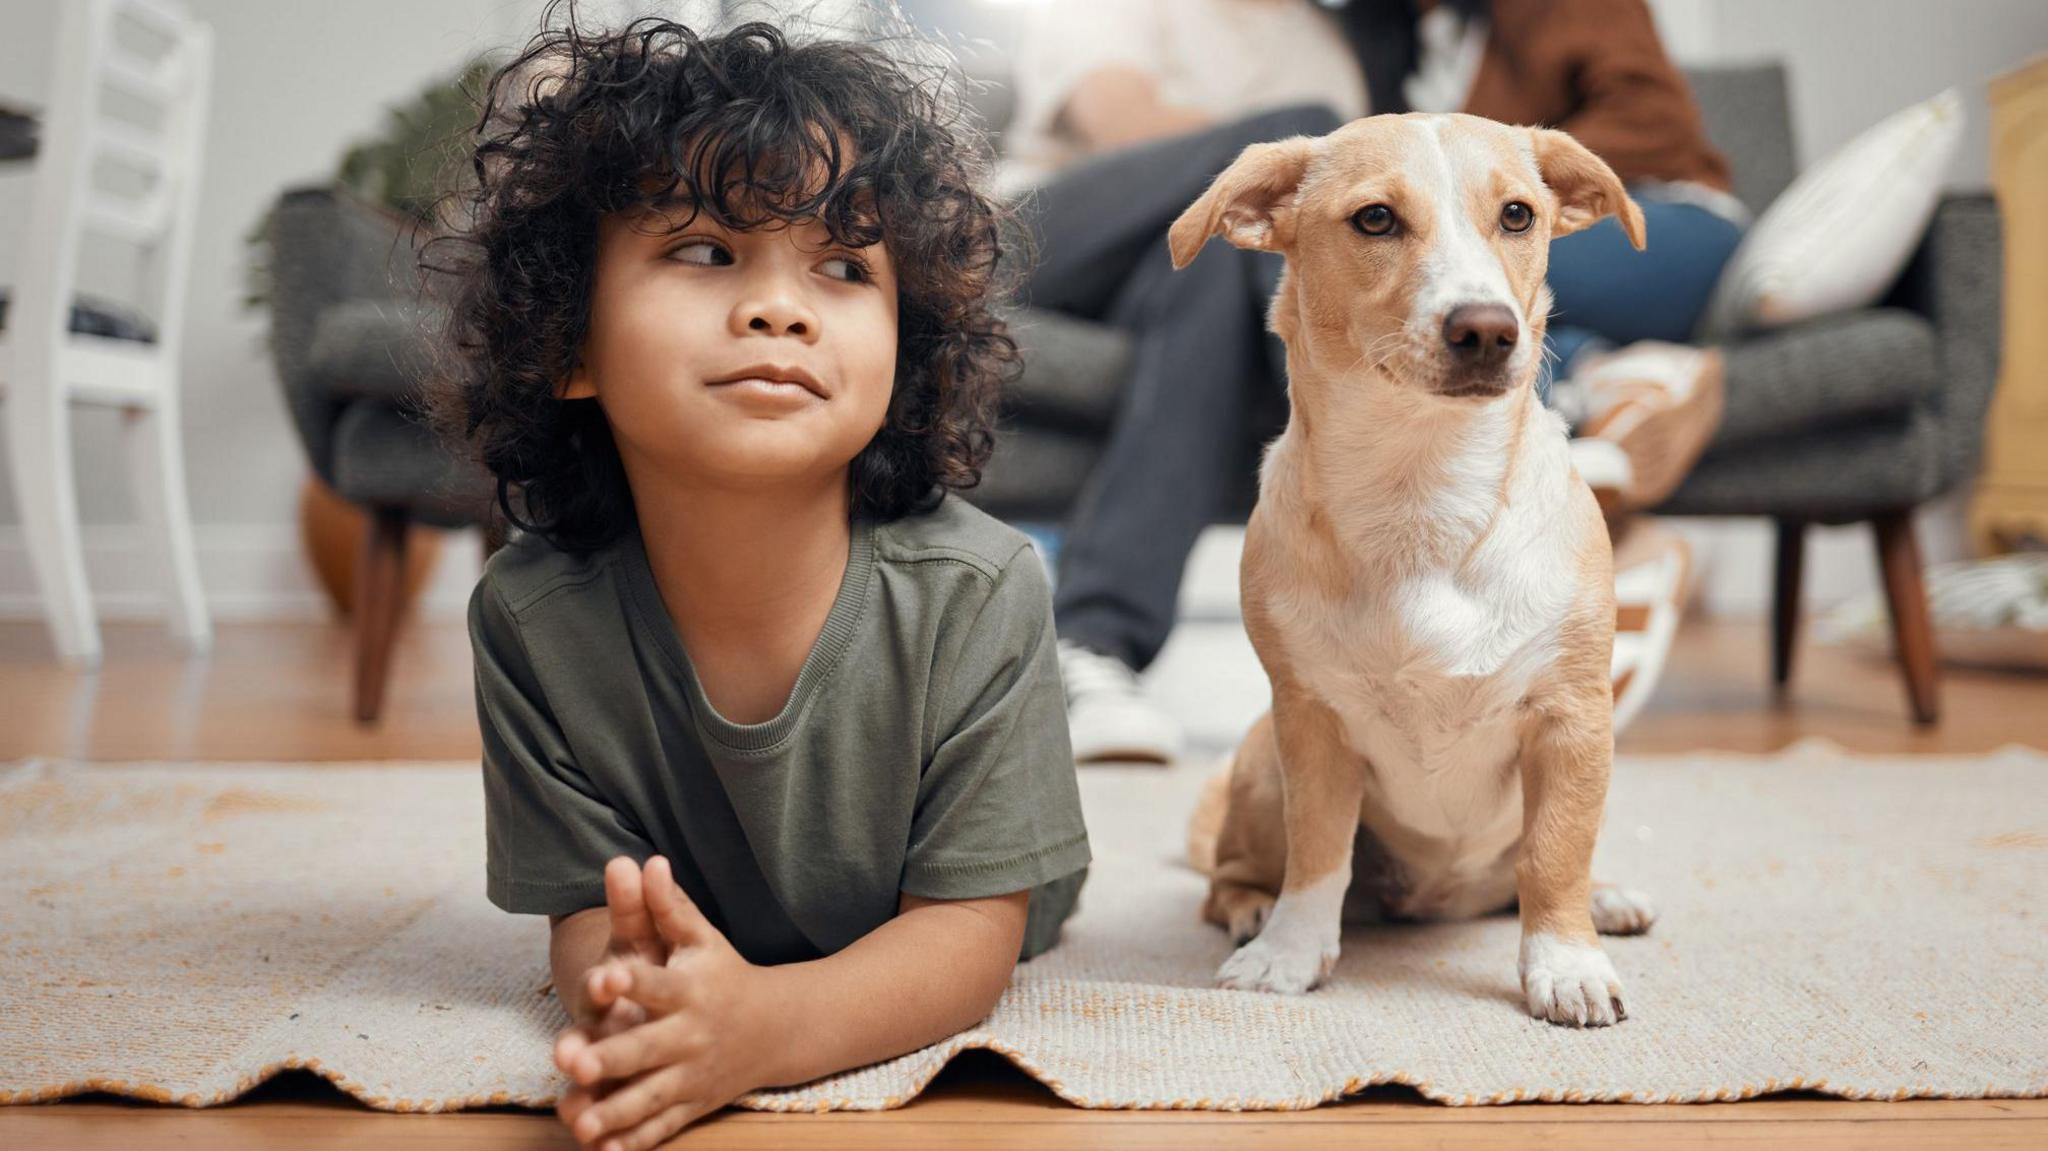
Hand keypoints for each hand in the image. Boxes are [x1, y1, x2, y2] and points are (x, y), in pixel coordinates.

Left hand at [555, 856, 785, 1149]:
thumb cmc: (724, 974)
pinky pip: (662, 1128)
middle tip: (576, 1064)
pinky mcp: (691, 1105)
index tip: (604, 978)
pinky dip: (636, 1144)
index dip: (628, 981)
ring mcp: (691, 1075)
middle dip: (613, 1057)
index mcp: (689, 990)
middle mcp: (690, 1035)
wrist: (778, 1027)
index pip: (655, 984)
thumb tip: (648, 860)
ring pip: (650, 1098)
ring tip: (582, 1124)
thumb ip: (669, 906)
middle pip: (647, 1049)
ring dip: (617, 1112)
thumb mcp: (702, 938)